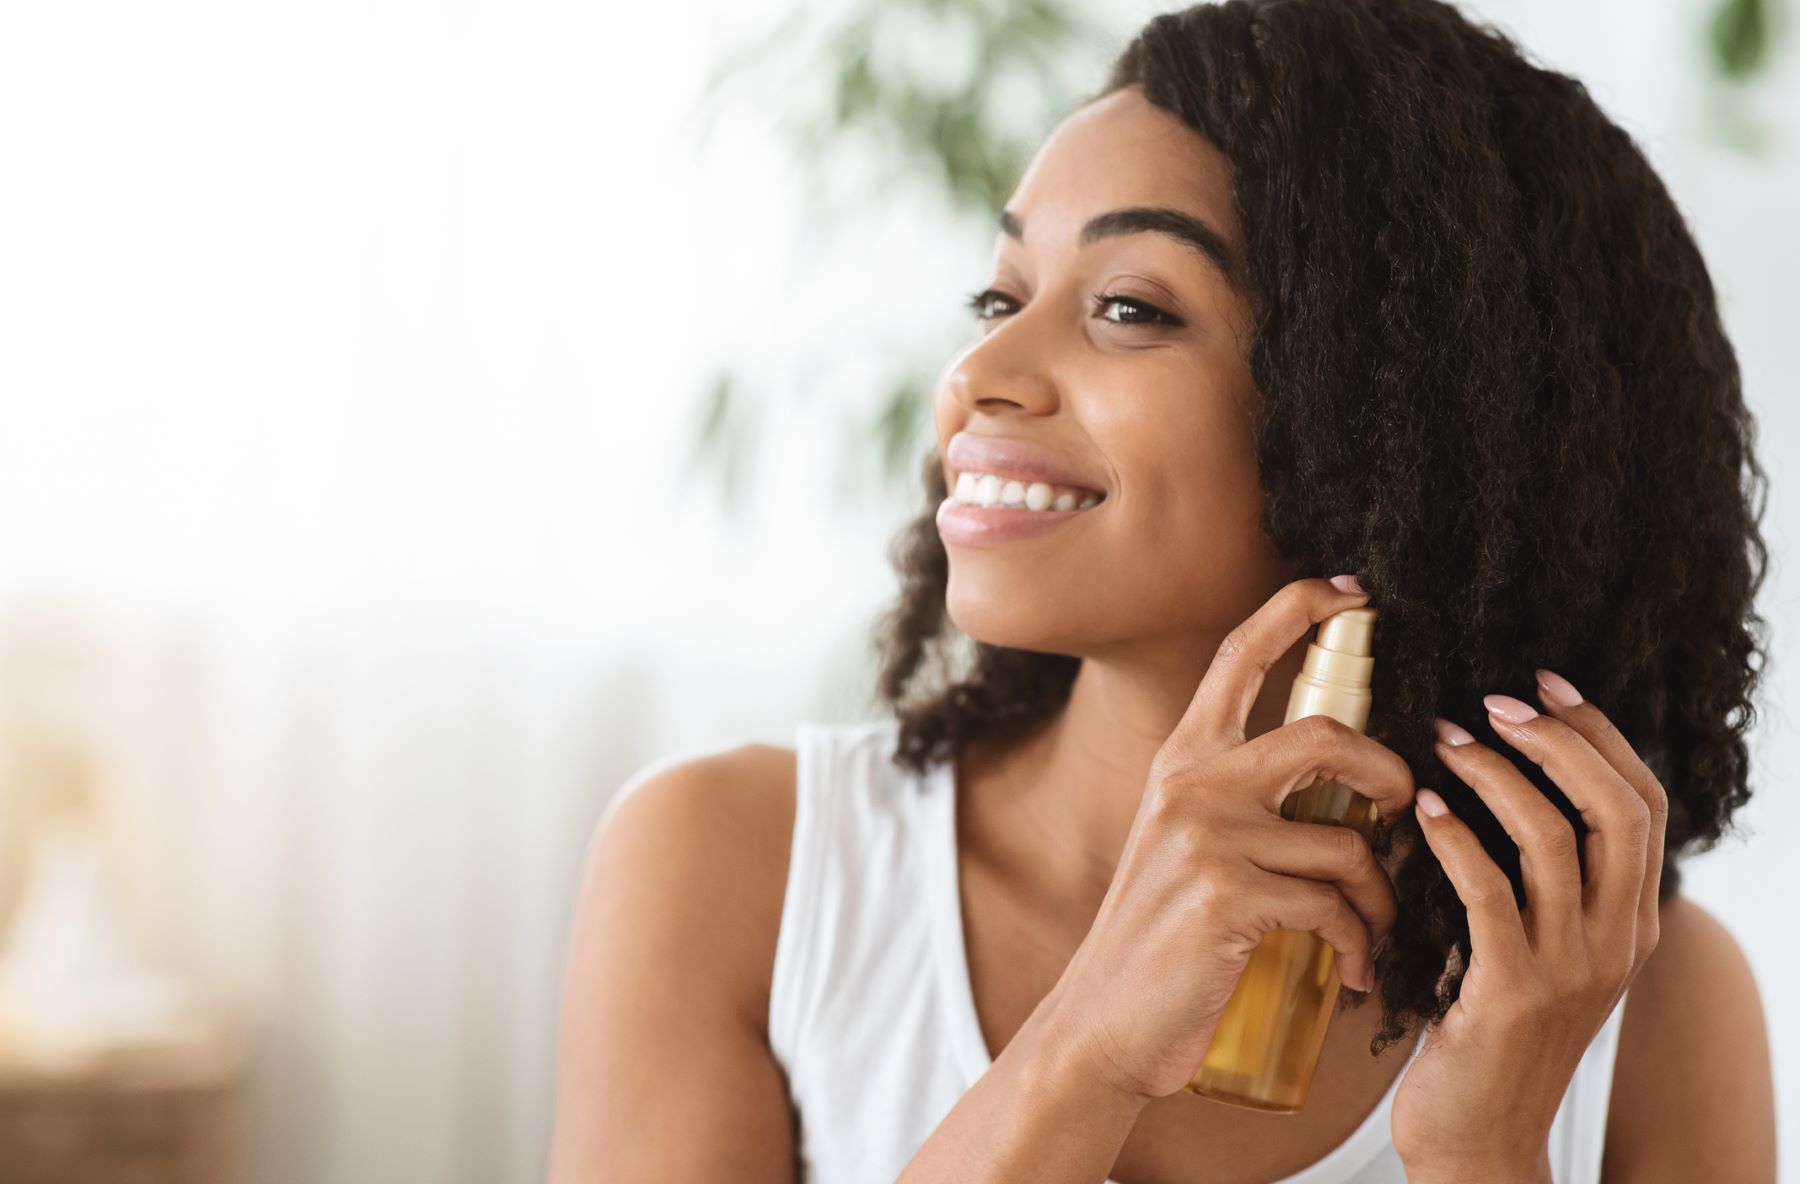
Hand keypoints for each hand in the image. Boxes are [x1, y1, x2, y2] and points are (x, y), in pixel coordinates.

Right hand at [1034, 574, 1418, 1102]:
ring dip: (1382, 894)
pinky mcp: (1229, 896)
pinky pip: (1336, 906)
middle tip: (1407, 805)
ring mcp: (1208, 838)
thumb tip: (1343, 791)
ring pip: (1346, 842)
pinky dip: (1361, 942)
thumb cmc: (1162, 942)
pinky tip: (1354, 970)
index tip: (1352, 588)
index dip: (1297, 609)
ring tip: (1376, 928)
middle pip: (1323, 735)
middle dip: (1389, 770)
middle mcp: (1191, 783)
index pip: (1239, 656)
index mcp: (1182, 760)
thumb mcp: (1185, 848)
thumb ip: (1241, 805)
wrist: (1105, 1023)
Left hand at [1390, 671, 1666, 1173]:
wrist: (1476, 1136)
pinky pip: (1490, 892)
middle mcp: (1617, 940)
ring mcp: (1571, 968)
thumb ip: (1539, 883)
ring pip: (1555, 839)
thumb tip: (1502, 785)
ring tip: (1443, 740)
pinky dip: (1455, 838)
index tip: (1545, 685)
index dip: (1598, 734)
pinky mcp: (1511, 992)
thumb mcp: (1536, 950)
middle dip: (1559, 740)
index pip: (1642, 804)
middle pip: (1616, 808)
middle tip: (1494, 702)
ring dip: (1496, 776)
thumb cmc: (1487, 1031)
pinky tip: (1422, 809)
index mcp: (1630, 922)